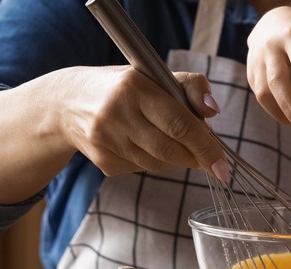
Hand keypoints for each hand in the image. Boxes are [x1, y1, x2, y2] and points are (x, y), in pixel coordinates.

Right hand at [57, 66, 226, 177]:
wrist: (66, 103)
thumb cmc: (125, 88)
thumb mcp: (156, 76)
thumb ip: (191, 87)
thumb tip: (213, 111)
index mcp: (134, 88)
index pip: (179, 125)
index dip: (206, 148)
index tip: (223, 166)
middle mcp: (116, 114)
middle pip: (171, 150)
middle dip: (195, 157)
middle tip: (208, 157)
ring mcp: (106, 141)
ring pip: (158, 163)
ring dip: (175, 158)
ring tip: (170, 140)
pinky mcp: (103, 161)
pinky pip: (143, 169)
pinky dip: (154, 161)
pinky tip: (144, 145)